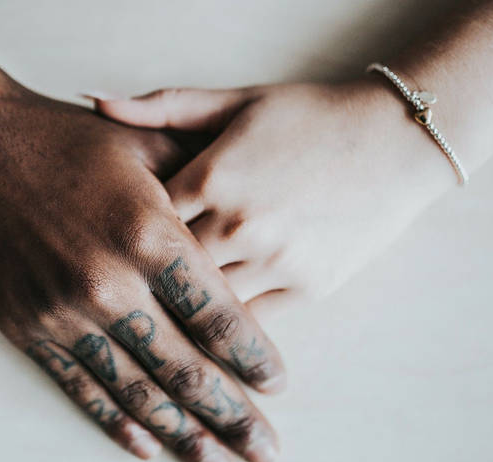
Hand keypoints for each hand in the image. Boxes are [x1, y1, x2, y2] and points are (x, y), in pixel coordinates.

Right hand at [0, 51, 286, 461]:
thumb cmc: (63, 139)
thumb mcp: (143, 144)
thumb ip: (200, 186)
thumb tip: (250, 214)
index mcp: (148, 234)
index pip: (218, 315)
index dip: (253, 357)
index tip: (277, 385)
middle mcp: (109, 283)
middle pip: (185, 368)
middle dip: (230, 416)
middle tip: (264, 453)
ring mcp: (63, 313)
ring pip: (136, 390)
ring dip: (181, 435)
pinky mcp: (27, 328)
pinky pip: (81, 387)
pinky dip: (115, 421)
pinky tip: (144, 447)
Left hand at [93, 81, 453, 317]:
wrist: (396, 141)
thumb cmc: (312, 116)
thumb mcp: (238, 101)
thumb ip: (165, 106)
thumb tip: (95, 101)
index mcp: (214, 174)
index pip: (142, 219)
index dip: (122, 232)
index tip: (108, 241)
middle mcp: (240, 222)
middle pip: (165, 268)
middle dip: (143, 277)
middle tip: (119, 288)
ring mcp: (275, 259)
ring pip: (203, 304)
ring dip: (179, 310)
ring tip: (156, 316)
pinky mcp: (308, 286)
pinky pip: (249, 321)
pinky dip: (225, 327)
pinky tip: (207, 328)